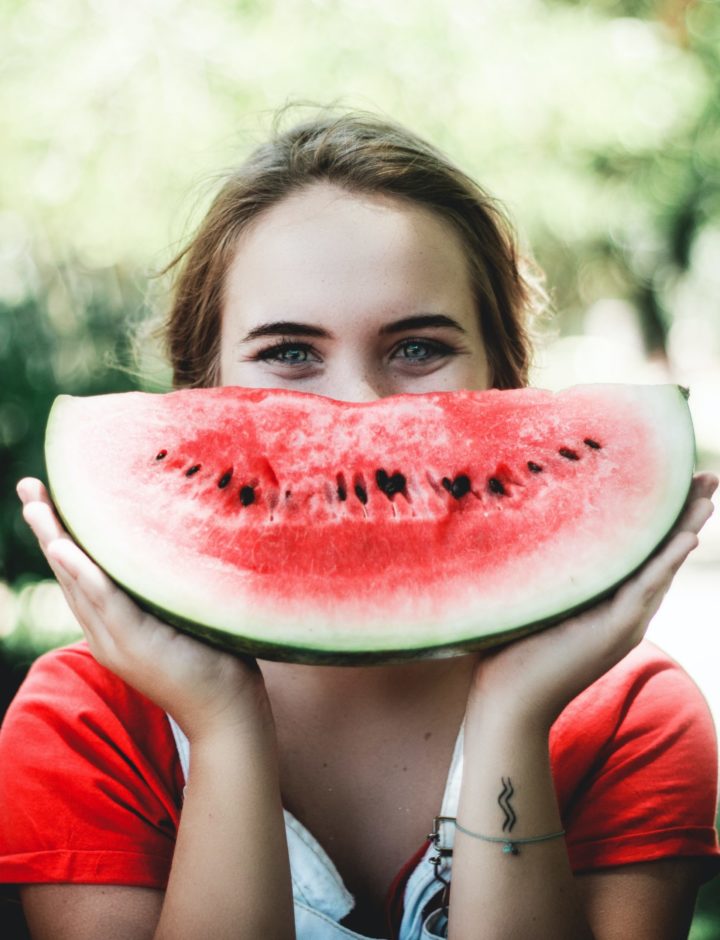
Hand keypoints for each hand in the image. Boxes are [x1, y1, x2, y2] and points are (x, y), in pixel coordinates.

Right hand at [17, 477, 270, 741]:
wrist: (226, 712)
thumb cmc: (213, 659)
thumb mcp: (181, 615)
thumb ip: (165, 587)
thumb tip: (175, 541)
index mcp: (113, 625)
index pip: (79, 572)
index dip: (61, 534)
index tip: (46, 497)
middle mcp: (105, 632)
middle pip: (68, 572)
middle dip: (47, 528)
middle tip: (28, 486)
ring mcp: (117, 640)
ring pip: (78, 583)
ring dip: (55, 541)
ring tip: (36, 506)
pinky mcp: (136, 645)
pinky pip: (105, 602)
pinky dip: (83, 574)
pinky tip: (65, 548)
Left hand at [469, 472, 717, 729]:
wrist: (509, 703)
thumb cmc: (510, 652)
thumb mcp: (536, 600)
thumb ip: (546, 572)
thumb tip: (525, 524)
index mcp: (610, 603)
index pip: (645, 553)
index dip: (663, 519)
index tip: (677, 481)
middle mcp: (625, 611)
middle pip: (663, 554)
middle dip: (687, 514)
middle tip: (708, 477)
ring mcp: (624, 622)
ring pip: (663, 566)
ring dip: (686, 527)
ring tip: (708, 494)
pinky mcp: (615, 630)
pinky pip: (646, 588)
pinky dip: (666, 561)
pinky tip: (688, 535)